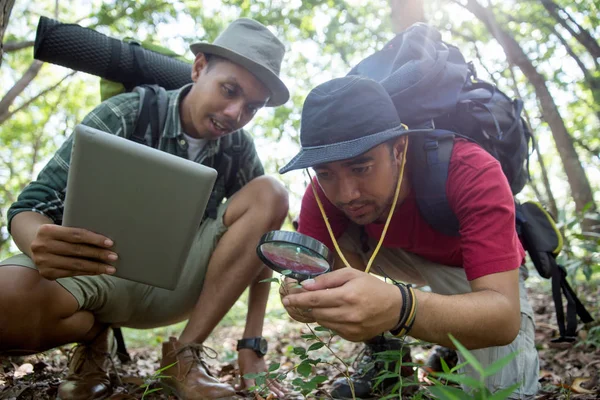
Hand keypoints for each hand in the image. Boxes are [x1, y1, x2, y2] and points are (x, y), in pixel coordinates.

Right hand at [30, 224, 117, 279]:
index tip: (110, 243)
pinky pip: (71, 273)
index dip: (94, 239)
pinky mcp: (46, 273)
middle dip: (98, 254)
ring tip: (110, 268)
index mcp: (47, 230)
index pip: (76, 235)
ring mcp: (42, 261)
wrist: (35, 245)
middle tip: (114, 257)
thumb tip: (106, 242)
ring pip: (75, 265)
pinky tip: (98, 271)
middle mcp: (41, 246)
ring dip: (96, 267)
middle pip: (77, 250)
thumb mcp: (63, 229)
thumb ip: (77, 234)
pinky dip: (87, 272)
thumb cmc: (58, 236)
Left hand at [237, 349, 285, 397]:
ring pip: (271, 383)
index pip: (250, 386)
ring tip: (282, 395)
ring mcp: (263, 372)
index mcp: (248, 375)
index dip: (251, 392)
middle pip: (263, 386)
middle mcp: (256, 374)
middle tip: (273, 398)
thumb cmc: (244, 360)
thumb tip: (237, 389)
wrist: (251, 348)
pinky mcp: (267, 370)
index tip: (255, 395)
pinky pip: (273, 379)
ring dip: (277, 390)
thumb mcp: (241, 371)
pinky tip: (283, 388)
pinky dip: (278, 384)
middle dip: (268, 393)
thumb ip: (241, 382)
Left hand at [282, 268, 401, 341]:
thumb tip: (306, 285)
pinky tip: (339, 312)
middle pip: (316, 312)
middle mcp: (348, 315)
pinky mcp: (353, 337)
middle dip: (306, 306)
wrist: (394, 308)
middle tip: (302, 299)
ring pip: (322, 322)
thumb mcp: (351, 274)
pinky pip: (332, 329)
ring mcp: (350, 329)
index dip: (298, 300)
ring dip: (319, 313)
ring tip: (326, 304)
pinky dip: (330, 320)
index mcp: (347, 296)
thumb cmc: (371, 286)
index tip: (286, 299)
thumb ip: (327, 280)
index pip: (314, 300)